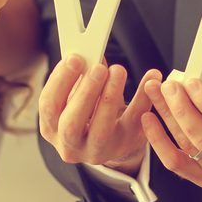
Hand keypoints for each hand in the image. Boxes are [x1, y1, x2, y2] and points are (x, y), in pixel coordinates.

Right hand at [39, 54, 159, 173]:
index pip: (49, 106)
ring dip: (110, 97)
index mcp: (51, 127)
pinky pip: (135, 122)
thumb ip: (78, 76)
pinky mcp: (125, 146)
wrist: (109, 139)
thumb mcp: (75, 95)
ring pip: (101, 130)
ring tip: (118, 71)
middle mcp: (70, 145)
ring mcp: (97, 150)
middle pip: (71, 124)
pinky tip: (152, 77)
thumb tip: (88, 51)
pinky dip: (143, 98)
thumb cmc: (86, 110)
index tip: (75, 58)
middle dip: (85, 93)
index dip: (60, 81)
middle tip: (99, 68)